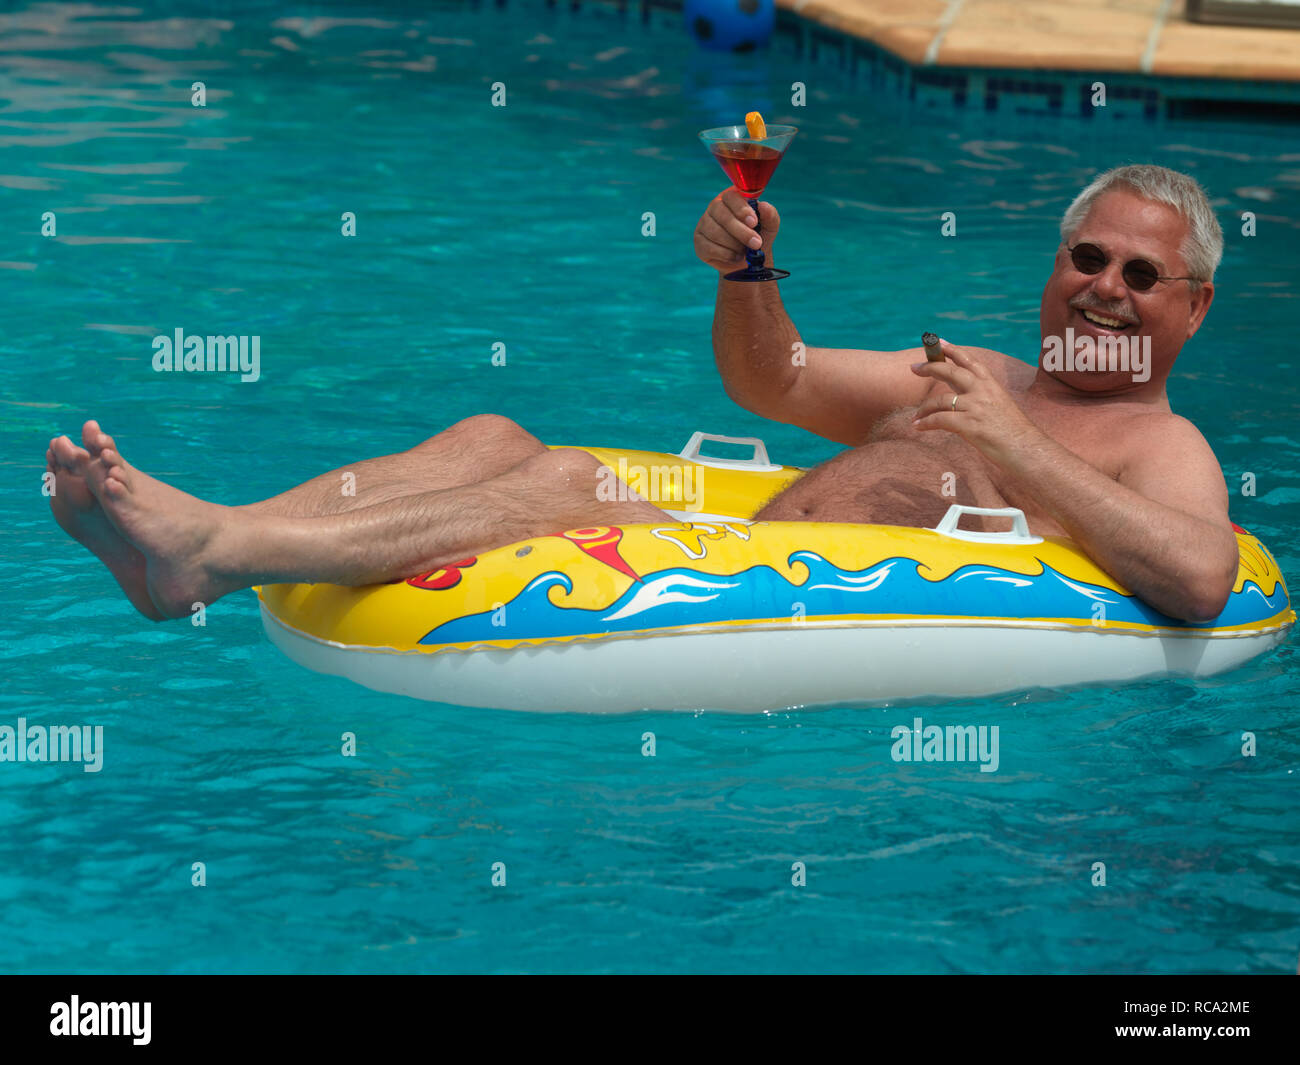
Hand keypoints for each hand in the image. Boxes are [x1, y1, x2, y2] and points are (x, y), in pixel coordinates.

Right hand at [693, 188, 779, 274]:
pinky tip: (736, 256)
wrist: (748, 261)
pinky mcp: (699, 242)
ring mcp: (704, 225)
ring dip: (735, 245)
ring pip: (716, 233)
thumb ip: (770, 215)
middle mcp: (714, 208)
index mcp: (731, 198)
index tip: (754, 222)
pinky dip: (727, 255)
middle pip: (722, 216)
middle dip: (741, 232)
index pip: (731, 197)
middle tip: (757, 243)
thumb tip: (764, 206)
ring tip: (746, 251)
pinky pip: (710, 248)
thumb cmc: (758, 237)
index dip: (742, 209)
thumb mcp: (769, 226)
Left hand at [909, 338, 1041, 466]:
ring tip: (915, 416)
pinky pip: (939, 419)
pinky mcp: (970, 425)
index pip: (970, 362)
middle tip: (914, 367)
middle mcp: (983, 391)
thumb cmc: (1014, 433)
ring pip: (940, 399)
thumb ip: (982, 399)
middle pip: (951, 371)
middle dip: (930, 367)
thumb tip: (960, 399)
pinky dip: (925, 422)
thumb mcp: (1000, 407)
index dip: (953, 350)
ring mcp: (976, 407)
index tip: (940, 343)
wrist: (1028, 450)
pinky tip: (918, 427)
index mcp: (992, 385)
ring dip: (924, 408)